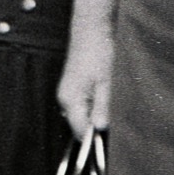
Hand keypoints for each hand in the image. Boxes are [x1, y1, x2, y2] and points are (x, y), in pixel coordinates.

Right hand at [57, 23, 112, 138]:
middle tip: (110, 121)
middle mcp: (63, 98)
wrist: (90, 32)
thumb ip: (101, 108)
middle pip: (77, 124)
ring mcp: (65, 92)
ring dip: (93, 116)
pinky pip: (78, 106)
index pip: (79, 130)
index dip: (92, 139)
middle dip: (93, 127)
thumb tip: (100, 128)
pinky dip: (90, 108)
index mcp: (70, 99)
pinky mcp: (70, 88)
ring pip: (78, 115)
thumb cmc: (98, 54)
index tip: (105, 142)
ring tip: (107, 104)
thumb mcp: (105, 83)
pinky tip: (101, 97)